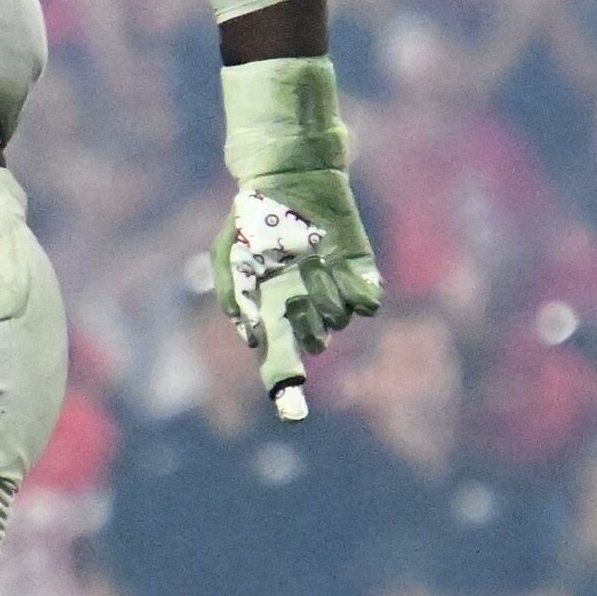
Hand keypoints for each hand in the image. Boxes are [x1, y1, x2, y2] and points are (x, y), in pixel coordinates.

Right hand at [217, 173, 383, 416]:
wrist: (290, 182)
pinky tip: (337, 265)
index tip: (293, 414)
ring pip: (341, 320)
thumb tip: (254, 339)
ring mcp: (335, 293)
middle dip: (308, 328)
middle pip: (316, 345)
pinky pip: (368, 304)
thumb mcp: (228, 256)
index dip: (286, 391)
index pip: (281, 364)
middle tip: (295, 296)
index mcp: (272, 314)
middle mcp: (306, 311)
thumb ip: (233, 298)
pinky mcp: (362, 275)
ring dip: (325, 295)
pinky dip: (355, 290)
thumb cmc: (253, 220)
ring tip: (312, 262)